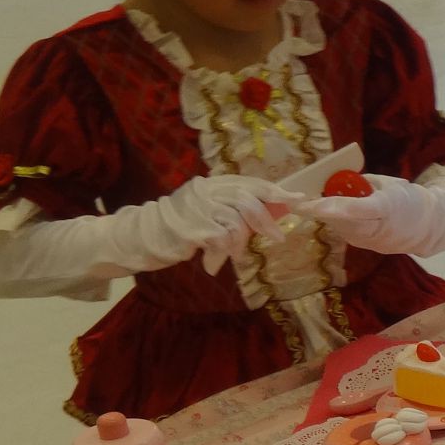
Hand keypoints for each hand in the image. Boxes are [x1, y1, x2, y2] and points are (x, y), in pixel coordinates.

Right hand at [138, 174, 289, 277]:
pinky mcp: (192, 226)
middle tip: (278, 237)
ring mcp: (197, 207)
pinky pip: (223, 238)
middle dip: (267, 219)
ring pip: (236, 220)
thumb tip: (272, 214)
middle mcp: (206, 190)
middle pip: (247, 198)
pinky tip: (215, 261)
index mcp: (213, 184)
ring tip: (235, 254)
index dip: (276, 191)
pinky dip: (225, 251)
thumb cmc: (184, 226)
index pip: (250, 183)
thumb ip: (235, 210)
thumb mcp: (211, 212)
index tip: (298, 199)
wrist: (146, 237)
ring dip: (241, 242)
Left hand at [291, 171, 444, 257]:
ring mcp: (374, 241)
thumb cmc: (408, 198)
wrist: (430, 227)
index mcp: (389, 207)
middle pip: (342, 222)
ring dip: (321, 215)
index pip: (357, 209)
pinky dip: (333, 220)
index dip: (333, 207)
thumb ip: (360, 185)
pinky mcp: (368, 246)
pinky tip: (323, 211)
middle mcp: (381, 228)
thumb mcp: (388, 184)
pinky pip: (344, 231)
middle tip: (291, 200)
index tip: (311, 203)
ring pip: (339, 228)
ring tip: (303, 203)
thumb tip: (332, 182)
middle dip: (316, 211)